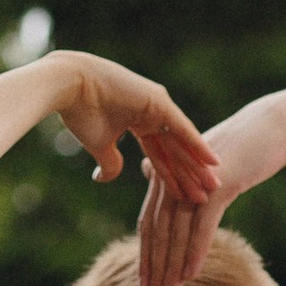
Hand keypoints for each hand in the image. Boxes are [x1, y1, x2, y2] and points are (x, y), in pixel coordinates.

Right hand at [54, 56, 216, 210]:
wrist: (70, 88)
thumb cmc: (81, 114)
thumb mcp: (100, 145)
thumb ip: (110, 162)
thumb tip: (105, 178)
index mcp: (138, 121)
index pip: (160, 154)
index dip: (172, 177)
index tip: (185, 197)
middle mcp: (152, 112)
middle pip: (175, 150)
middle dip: (190, 175)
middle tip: (207, 197)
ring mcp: (157, 105)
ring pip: (182, 142)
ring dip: (198, 165)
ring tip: (215, 186)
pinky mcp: (159, 101)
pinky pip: (182, 129)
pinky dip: (197, 146)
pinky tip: (213, 162)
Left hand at [135, 90, 285, 285]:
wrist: (274, 124)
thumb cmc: (240, 144)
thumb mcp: (201, 160)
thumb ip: (174, 171)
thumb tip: (147, 171)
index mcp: (167, 174)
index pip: (150, 223)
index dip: (146, 257)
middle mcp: (173, 177)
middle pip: (158, 232)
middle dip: (155, 271)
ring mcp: (194, 180)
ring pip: (177, 232)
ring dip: (171, 269)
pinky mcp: (218, 184)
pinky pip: (202, 224)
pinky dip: (195, 251)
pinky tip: (190, 275)